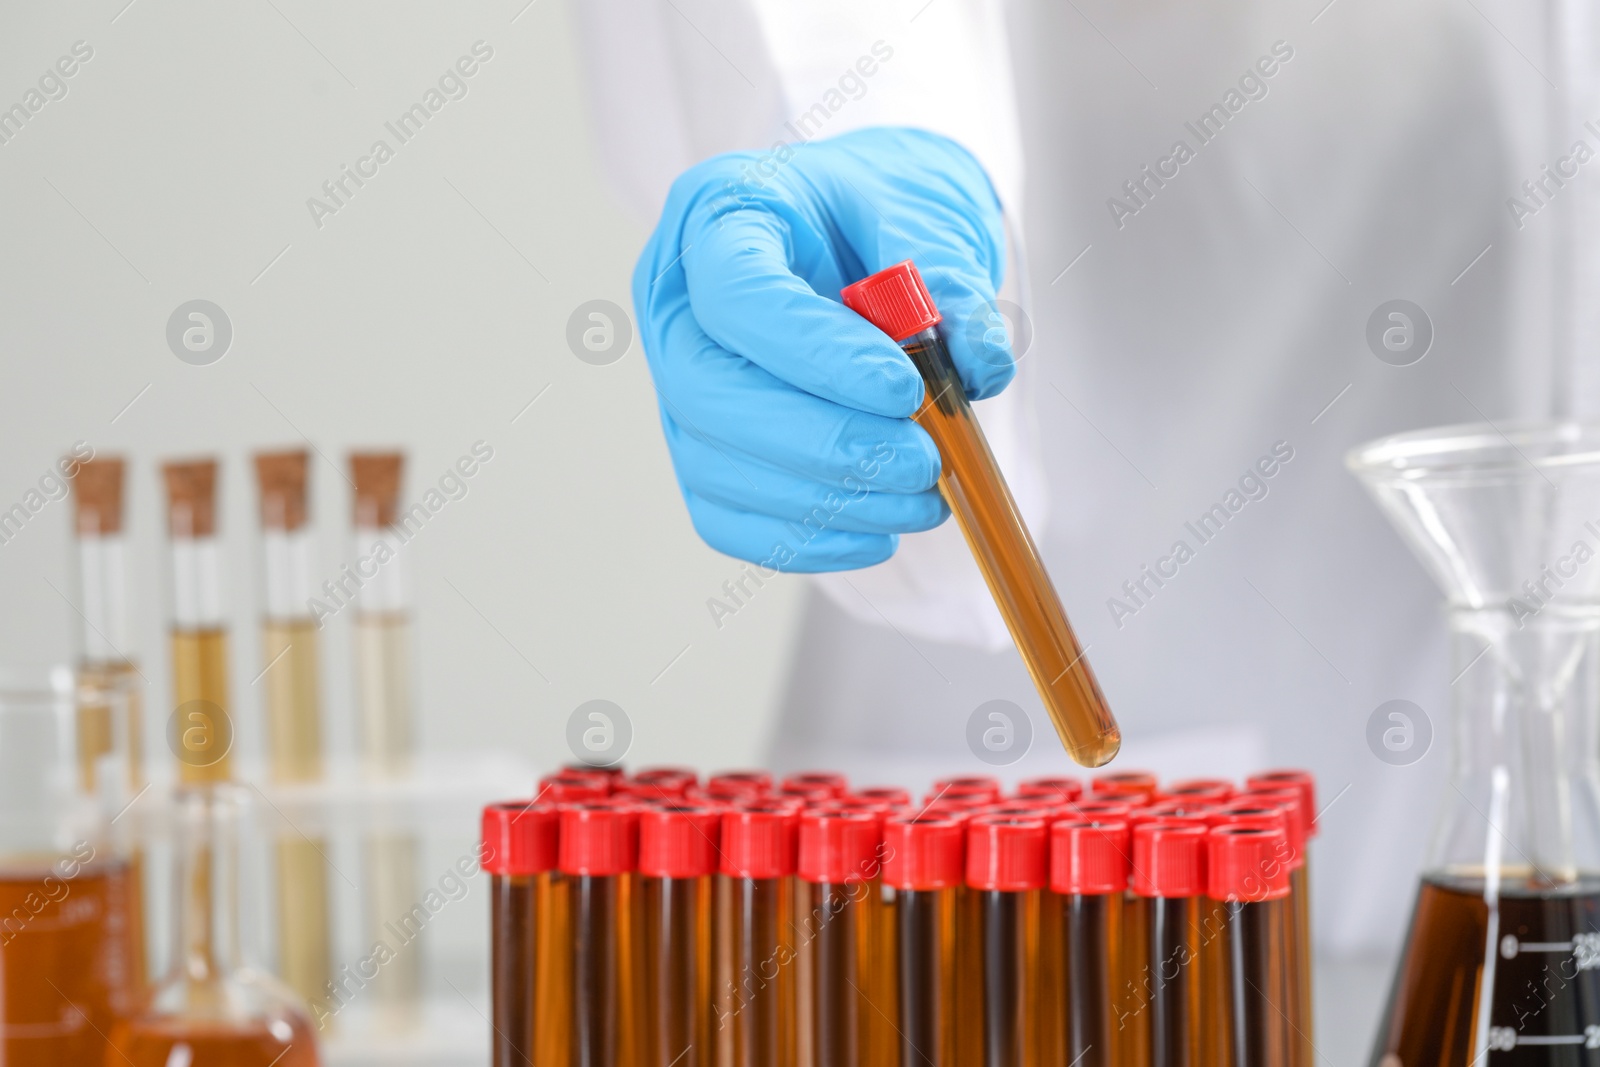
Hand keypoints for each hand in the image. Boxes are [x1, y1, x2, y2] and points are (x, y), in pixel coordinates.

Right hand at [632, 127, 1013, 571]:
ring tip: (925, 497)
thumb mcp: (925, 206)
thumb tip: (978, 367)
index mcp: (719, 215)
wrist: (862, 231)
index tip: (905, 390)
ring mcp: (677, 385)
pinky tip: (881, 530)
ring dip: (827, 501)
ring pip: (716, 466)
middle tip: (922, 461)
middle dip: (822, 444)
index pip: (738, 296)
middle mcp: (675, 305)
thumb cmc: (880, 208)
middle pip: (709, 393)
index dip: (816, 355)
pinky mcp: (702, 450)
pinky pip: (728, 517)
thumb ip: (952, 278)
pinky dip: (806, 540)